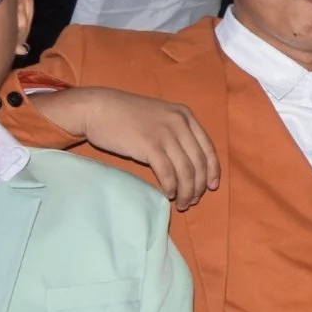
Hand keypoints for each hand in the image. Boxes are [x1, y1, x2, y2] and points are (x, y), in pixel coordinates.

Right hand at [29, 87, 218, 209]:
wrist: (99, 108)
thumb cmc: (126, 115)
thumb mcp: (159, 117)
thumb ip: (175, 133)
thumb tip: (188, 163)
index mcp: (185, 115)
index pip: (208, 147)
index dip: (213, 170)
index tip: (212, 187)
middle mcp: (180, 123)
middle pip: (199, 162)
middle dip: (199, 186)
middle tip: (192, 201)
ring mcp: (166, 133)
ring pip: (186, 171)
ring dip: (186, 192)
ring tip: (181, 203)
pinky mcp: (150, 145)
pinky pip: (168, 173)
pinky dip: (171, 187)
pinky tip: (167, 194)